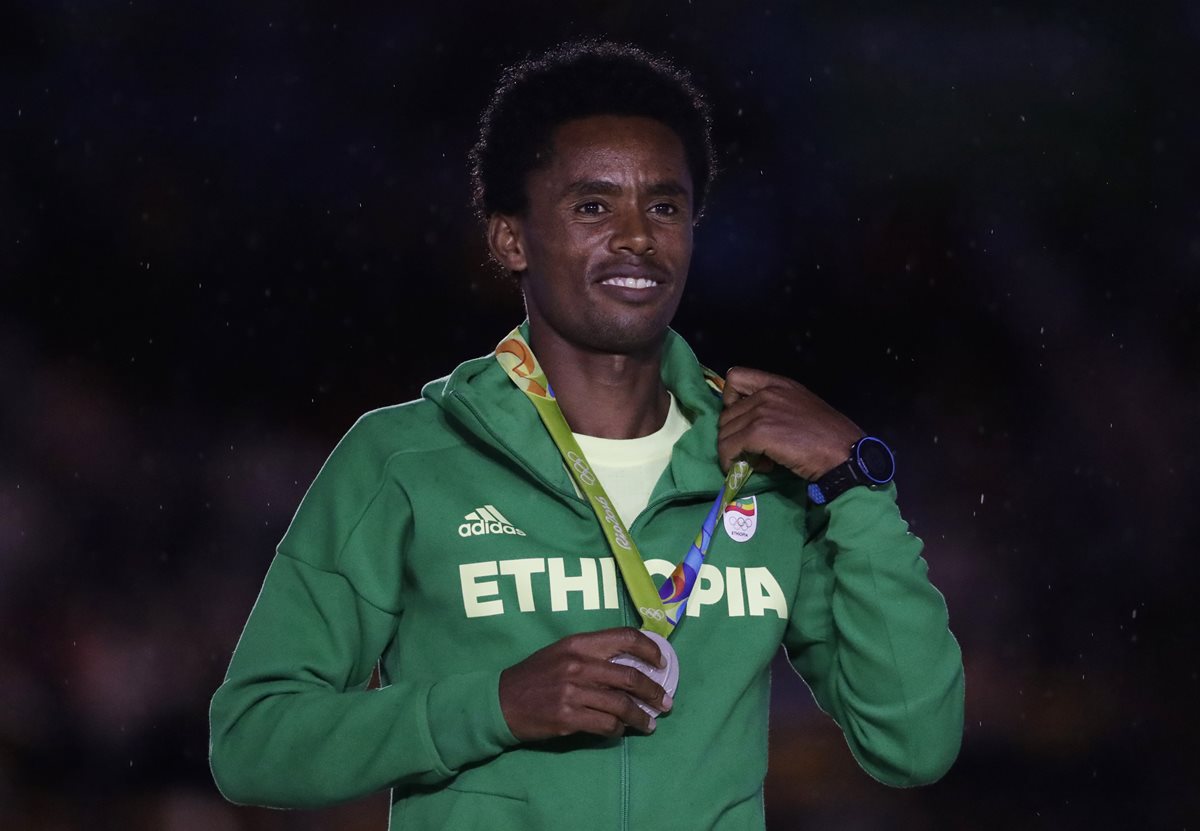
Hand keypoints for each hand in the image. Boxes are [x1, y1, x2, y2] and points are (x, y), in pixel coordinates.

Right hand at [499, 627, 672, 740]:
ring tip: (649, 723)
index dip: (650, 649)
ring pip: (622, 705)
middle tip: (665, 702)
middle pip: (630, 676)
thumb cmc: (535, 675)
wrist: (501, 701)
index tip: (662, 663)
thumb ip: (593, 655)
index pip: (624, 637)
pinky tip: (620, 731)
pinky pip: (605, 725)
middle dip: (654, 691)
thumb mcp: (562, 653)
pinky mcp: (567, 718)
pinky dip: (618, 729)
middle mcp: (578, 665)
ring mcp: (572, 693)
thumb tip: (631, 664)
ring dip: (641, 716)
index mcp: (578, 644)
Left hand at [718, 366, 864, 479]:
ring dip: (736, 451)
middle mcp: (767, 392)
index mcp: (778, 383)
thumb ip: (775, 408)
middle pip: (726, 413)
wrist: (845, 453)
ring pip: (725, 433)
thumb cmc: (829, 436)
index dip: (730, 400)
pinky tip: (762, 468)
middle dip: (734, 436)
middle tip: (754, 451)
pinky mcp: (759, 432)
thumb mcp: (800, 408)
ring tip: (760, 460)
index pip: (735, 377)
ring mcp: (762, 411)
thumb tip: (751, 429)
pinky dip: (734, 462)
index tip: (742, 420)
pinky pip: (729, 448)